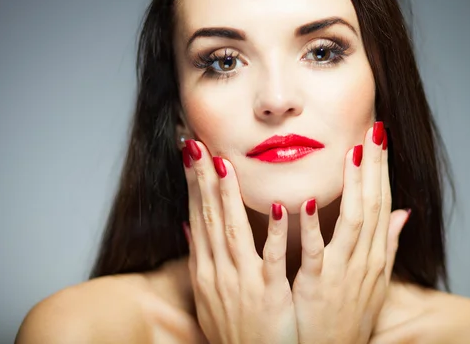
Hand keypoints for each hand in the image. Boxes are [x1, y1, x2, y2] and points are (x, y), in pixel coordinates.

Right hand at [182, 140, 298, 343]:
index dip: (192, 184)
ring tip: (224, 164)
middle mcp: (218, 273)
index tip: (191, 154)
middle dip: (202, 180)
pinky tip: (279, 208)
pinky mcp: (268, 296)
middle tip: (196, 144)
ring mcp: (242, 284)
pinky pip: (272, 261)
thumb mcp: (208, 295)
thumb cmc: (233, 329)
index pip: (197, 217)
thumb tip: (189, 227)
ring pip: (233, 233)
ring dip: (228, 198)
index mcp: (206, 270)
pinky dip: (275, 235)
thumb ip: (201, 258)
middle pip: (208, 218)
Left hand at [292, 122, 409, 343]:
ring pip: (354, 221)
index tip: (379, 138)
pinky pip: (318, 253)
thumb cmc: (351, 316)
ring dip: (354, 186)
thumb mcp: (376, 280)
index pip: (382, 202)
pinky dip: (313, 228)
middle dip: (375, 166)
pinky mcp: (319, 287)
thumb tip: (404, 213)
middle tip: (374, 130)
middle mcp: (365, 258)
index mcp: (375, 254)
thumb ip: (388, 244)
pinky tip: (307, 202)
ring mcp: (344, 272)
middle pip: (373, 204)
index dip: (382, 170)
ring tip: (352, 151)